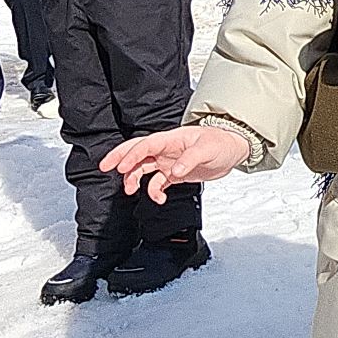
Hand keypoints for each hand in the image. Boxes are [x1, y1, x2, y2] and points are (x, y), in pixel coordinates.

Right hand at [101, 125, 251, 203]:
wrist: (233, 150)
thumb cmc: (221, 142)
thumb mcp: (207, 149)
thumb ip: (190, 160)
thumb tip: (175, 171)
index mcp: (171, 139)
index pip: (145, 145)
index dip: (131, 155)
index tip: (121, 166)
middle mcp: (166, 150)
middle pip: (137, 152)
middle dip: (120, 159)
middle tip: (105, 168)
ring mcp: (169, 161)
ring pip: (143, 169)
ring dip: (133, 179)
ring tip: (129, 190)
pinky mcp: (175, 173)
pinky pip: (157, 182)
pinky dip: (154, 191)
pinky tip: (159, 198)